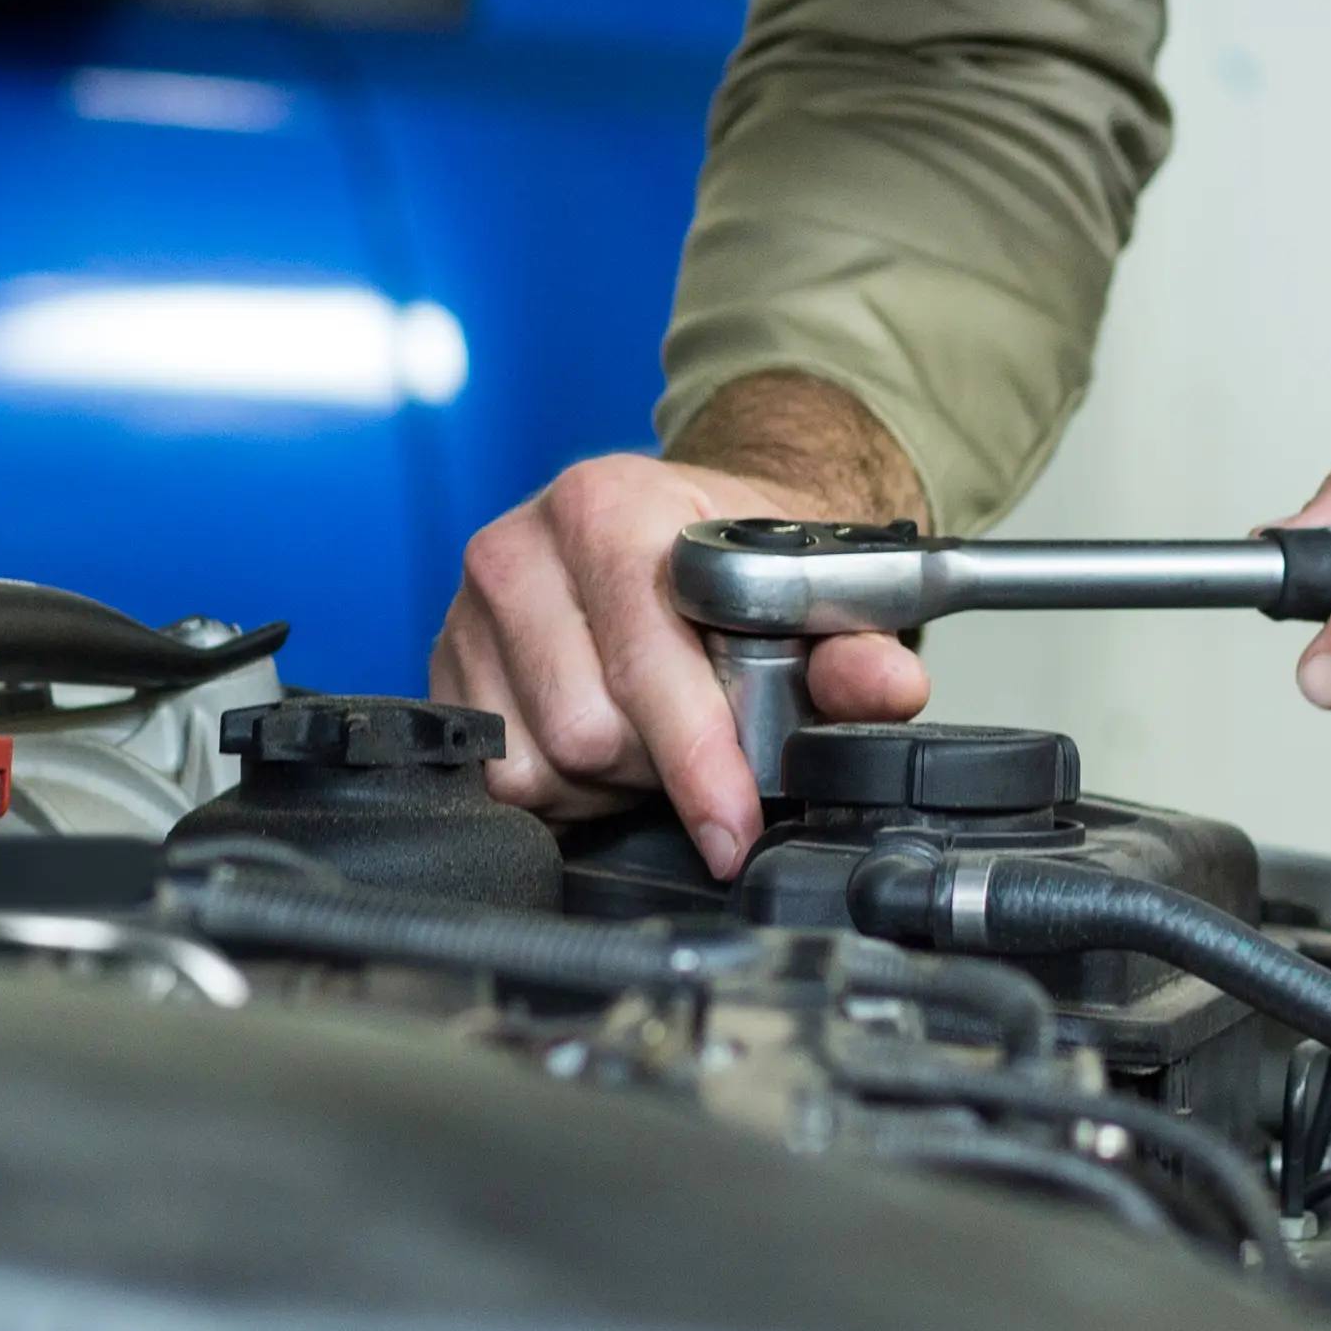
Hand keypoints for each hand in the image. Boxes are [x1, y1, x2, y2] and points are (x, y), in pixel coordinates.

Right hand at [432, 371, 930, 875]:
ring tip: (646, 737)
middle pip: (586, 729)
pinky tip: (596, 746)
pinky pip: (494, 781)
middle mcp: (518, 548)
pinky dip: (557, 787)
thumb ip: (851, 645)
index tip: (734, 825)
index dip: (699, 757)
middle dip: (656, 765)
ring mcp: (467, 612)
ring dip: (606, 781)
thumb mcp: (808, 591)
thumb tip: (886, 688)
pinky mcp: (443, 671)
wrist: (680, 532)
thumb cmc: (734, 565)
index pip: (642, 660)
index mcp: (605, 505)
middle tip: (701, 752)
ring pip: (535, 765)